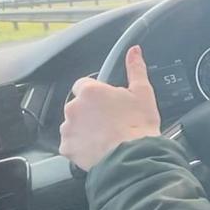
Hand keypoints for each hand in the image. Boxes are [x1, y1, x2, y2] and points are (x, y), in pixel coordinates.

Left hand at [60, 45, 161, 170]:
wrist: (133, 158)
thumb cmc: (138, 126)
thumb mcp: (143, 93)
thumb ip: (135, 69)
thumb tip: (134, 51)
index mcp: (90, 91)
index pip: (84, 85)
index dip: (97, 93)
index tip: (107, 102)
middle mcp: (74, 107)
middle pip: (78, 105)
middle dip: (90, 112)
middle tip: (109, 121)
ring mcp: (68, 128)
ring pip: (73, 124)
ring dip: (84, 128)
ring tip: (104, 136)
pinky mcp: (66, 148)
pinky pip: (71, 143)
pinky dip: (80, 146)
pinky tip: (97, 148)